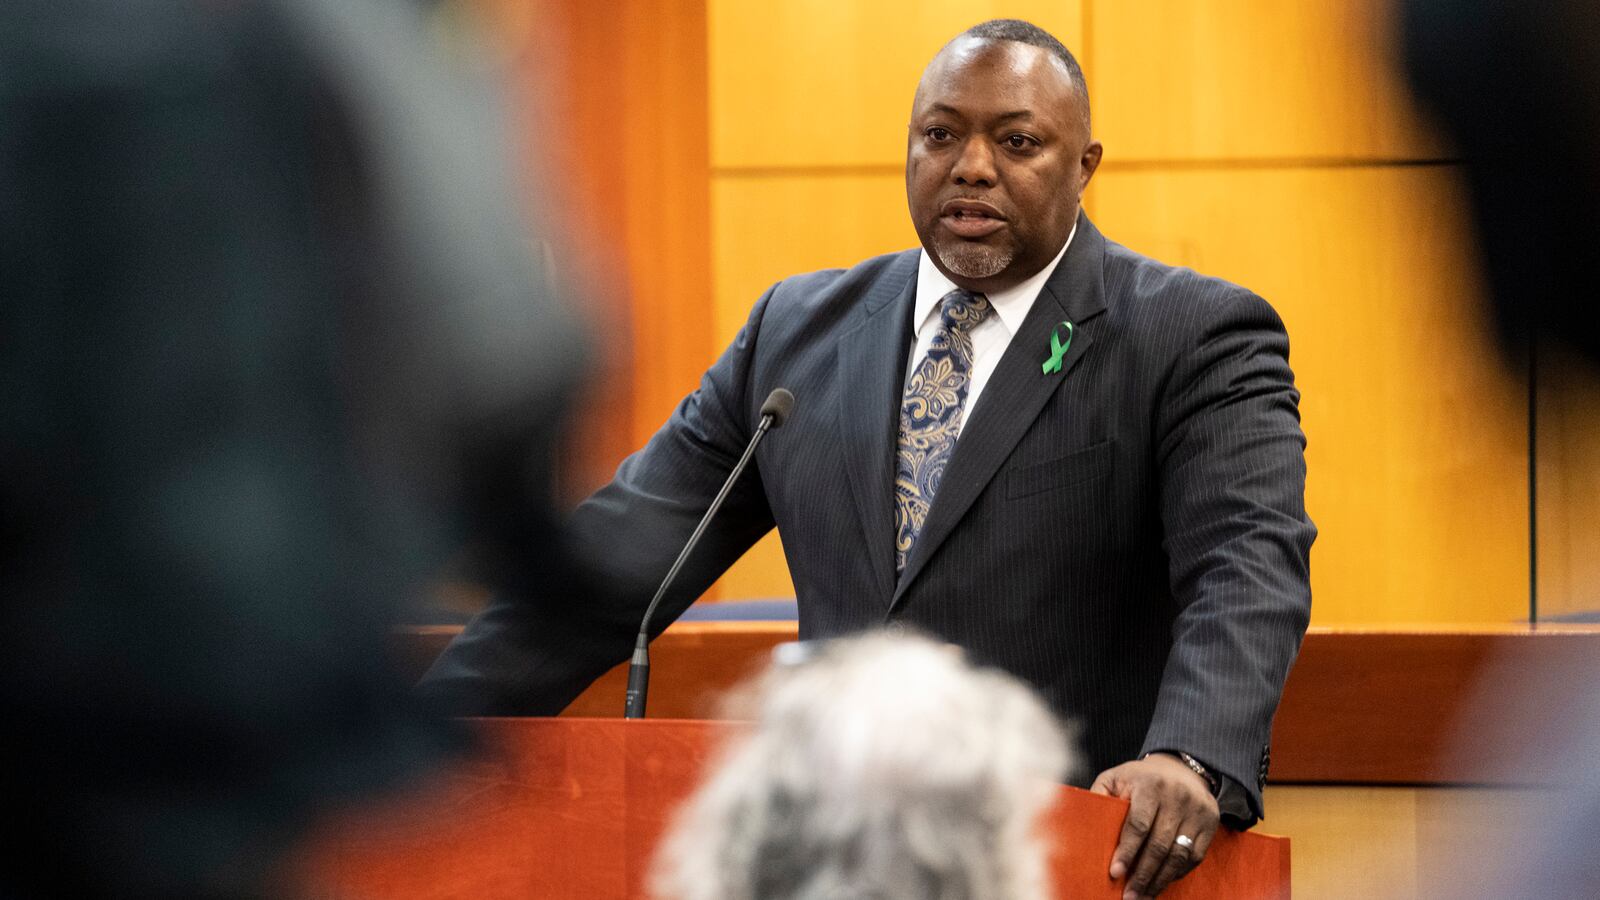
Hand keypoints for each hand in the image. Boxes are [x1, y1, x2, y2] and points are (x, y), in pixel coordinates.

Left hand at [1090, 753, 1219, 898]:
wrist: (1181, 768)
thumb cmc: (1140, 778)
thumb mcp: (1116, 776)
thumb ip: (1100, 795)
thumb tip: (1082, 822)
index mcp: (1150, 784)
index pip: (1138, 824)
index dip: (1126, 851)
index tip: (1115, 873)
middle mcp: (1177, 796)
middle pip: (1159, 844)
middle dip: (1143, 874)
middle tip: (1129, 895)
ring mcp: (1197, 810)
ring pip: (1179, 854)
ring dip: (1160, 880)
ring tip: (1144, 896)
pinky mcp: (1210, 822)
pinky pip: (1194, 856)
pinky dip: (1177, 873)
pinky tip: (1162, 882)